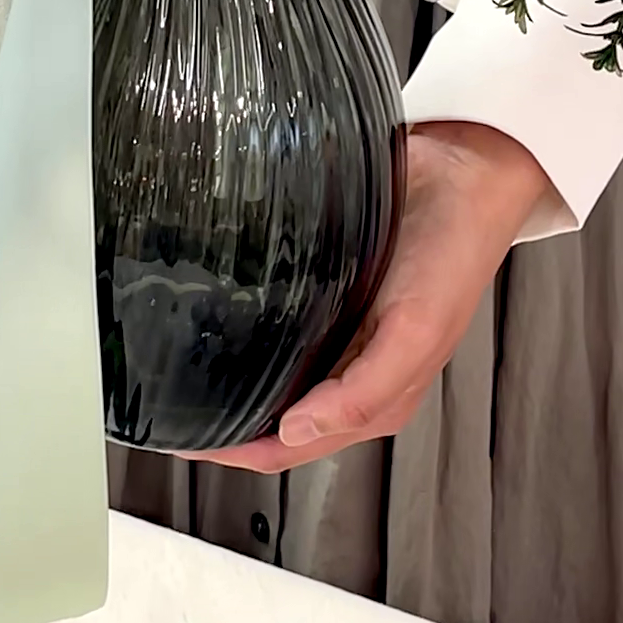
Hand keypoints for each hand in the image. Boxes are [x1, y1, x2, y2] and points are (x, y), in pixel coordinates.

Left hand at [198, 122, 551, 473]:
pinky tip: (212, 309)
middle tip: (159, 402)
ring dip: (228, 373)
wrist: (464, 171)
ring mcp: (337, 326)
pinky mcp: (328, 283)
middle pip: (270, 413)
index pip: (286, 444)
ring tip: (171, 363)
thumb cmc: (452, 255)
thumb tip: (295, 430)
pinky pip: (276, 314)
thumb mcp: (419, 333)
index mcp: (374, 397)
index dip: (232, 450)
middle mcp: (351, 367)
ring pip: (269, 368)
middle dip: (220, 419)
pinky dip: (243, 323)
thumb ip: (364, 394)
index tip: (178, 439)